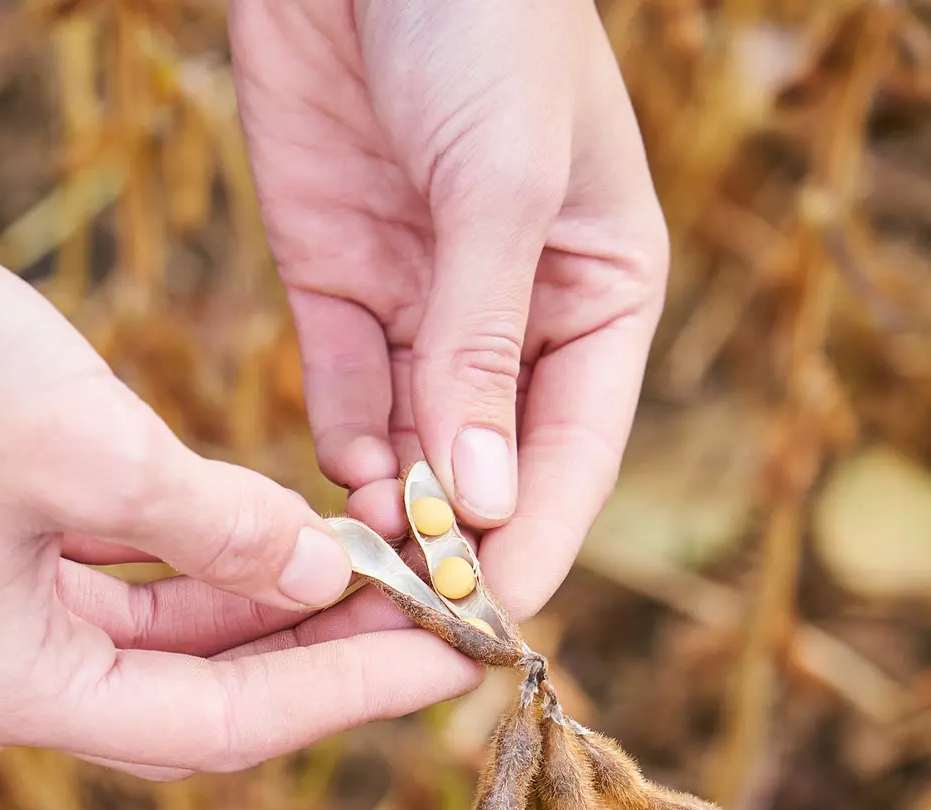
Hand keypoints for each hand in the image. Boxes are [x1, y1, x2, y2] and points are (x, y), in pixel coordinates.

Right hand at [0, 205, 480, 777]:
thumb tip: (326, 576)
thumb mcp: (98, 449)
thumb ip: (227, 529)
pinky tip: (271, 535)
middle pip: (189, 707)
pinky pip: (111, 597)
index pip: (218, 727)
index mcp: (5, 688)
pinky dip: (193, 572)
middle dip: (313, 665)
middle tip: (430, 624)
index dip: (347, 691)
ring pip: (155, 653)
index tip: (455, 658)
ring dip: (259, 616)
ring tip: (371, 574)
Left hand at [230, 0, 667, 617]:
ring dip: (386, 515)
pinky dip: (338, 449)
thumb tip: (481, 501)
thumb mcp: (500, 185)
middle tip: (400, 629)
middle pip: (489, 466)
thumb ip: (483, 345)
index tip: (488, 623)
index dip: (535, 542)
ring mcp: (422, 303)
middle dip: (451, 546)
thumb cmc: (482, 22)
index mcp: (602, 292)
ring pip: (408, 447)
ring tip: (355, 582)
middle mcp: (516, 315)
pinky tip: (328, 492)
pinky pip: (341, 393)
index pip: (574, 452)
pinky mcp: (336, 277)